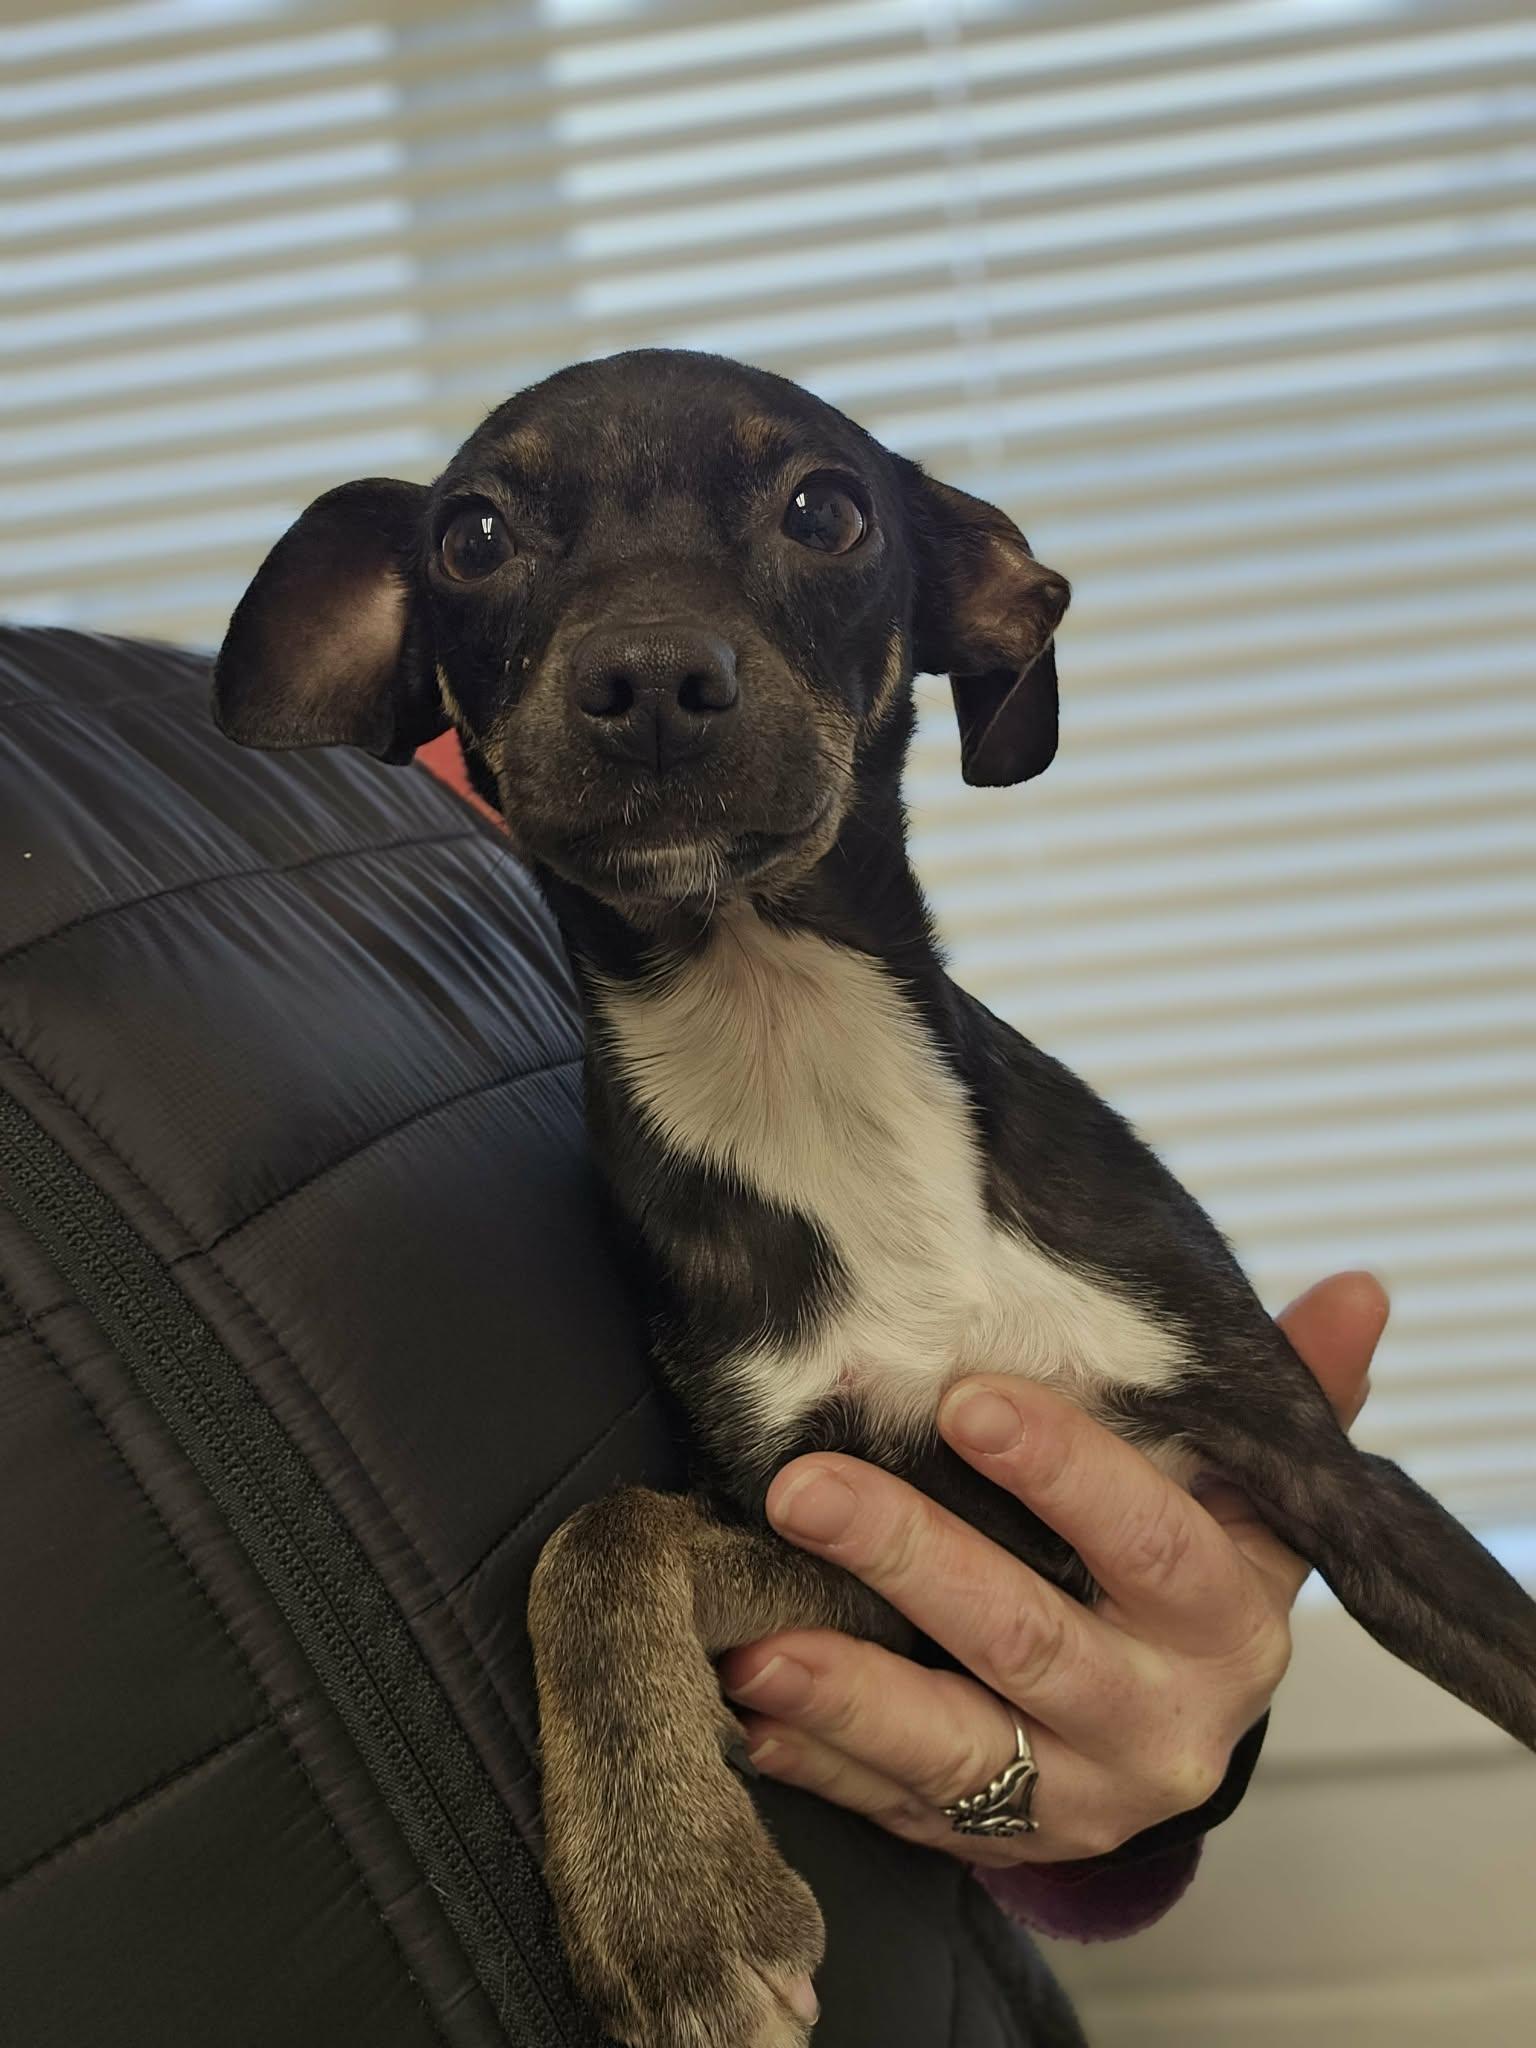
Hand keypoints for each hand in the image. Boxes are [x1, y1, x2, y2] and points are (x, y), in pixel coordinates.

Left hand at [719, 1272, 1387, 1865]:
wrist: (1183, 1727)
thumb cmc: (1196, 1572)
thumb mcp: (1251, 1494)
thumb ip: (1295, 1393)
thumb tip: (1357, 1288)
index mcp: (1224, 1621)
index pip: (1150, 1537)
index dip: (1061, 1470)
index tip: (962, 1397)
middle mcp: (1159, 1722)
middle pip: (1027, 1638)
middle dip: (910, 1559)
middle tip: (803, 1491)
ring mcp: (1076, 1796)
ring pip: (957, 1752)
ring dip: (849, 1695)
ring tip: (754, 1647)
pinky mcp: (1004, 1841)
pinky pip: (903, 1814)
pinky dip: (825, 1766)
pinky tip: (755, 1717)